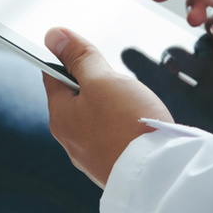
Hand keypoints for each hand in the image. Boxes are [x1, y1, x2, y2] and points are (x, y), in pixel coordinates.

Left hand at [42, 27, 171, 187]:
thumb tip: (53, 35)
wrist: (160, 176)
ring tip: (133, 106)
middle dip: (98, 83)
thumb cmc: (129, 127)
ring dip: (114, 104)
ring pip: (98, 115)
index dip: (68, 58)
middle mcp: (70, 139)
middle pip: (78, 96)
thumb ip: (79, 57)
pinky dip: (125, 125)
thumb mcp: (102, 79)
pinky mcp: (112, 165)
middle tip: (119, 83)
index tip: (85, 52)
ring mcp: (91, 155)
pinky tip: (140, 125)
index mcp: (60, 116)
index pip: (52, 75)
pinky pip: (114, 135)